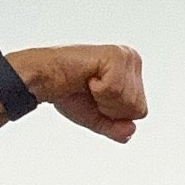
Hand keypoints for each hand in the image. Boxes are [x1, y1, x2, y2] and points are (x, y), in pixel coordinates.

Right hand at [8, 46, 147, 143]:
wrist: (44, 79)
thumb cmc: (69, 94)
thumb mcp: (99, 119)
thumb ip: (118, 129)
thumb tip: (132, 129)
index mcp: (132, 73)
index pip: (140, 112)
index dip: (115, 114)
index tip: (95, 97)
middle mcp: (132, 60)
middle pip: (138, 108)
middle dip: (111, 107)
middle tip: (91, 90)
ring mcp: (126, 56)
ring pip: (130, 101)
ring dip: (104, 99)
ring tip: (89, 83)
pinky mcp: (116, 55)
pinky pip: (116, 90)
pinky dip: (99, 90)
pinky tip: (88, 77)